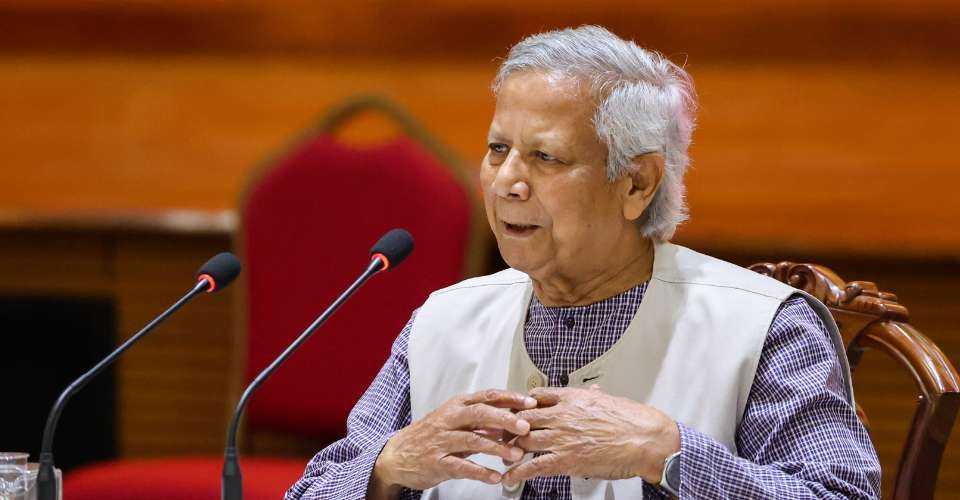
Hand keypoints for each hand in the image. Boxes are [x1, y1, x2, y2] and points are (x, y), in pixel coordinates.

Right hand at [370, 389, 535, 496]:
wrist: (397, 454)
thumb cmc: (430, 435)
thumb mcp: (455, 422)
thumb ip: (482, 421)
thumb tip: (510, 420)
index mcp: (457, 406)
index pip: (487, 396)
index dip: (510, 398)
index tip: (530, 402)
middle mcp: (449, 419)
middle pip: (480, 414)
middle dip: (505, 419)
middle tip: (525, 427)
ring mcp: (442, 441)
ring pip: (473, 440)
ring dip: (497, 448)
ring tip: (516, 455)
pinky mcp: (436, 462)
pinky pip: (461, 466)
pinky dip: (480, 472)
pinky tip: (495, 477)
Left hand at [502, 386, 679, 486]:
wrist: (647, 439)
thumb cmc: (632, 420)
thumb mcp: (608, 400)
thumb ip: (593, 397)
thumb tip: (592, 391)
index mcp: (572, 398)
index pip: (535, 396)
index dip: (520, 404)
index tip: (513, 410)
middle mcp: (562, 415)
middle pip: (523, 418)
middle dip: (509, 426)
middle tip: (501, 433)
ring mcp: (562, 437)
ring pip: (523, 440)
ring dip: (510, 448)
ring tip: (501, 454)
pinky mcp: (566, 459)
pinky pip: (534, 465)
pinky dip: (517, 471)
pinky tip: (508, 476)